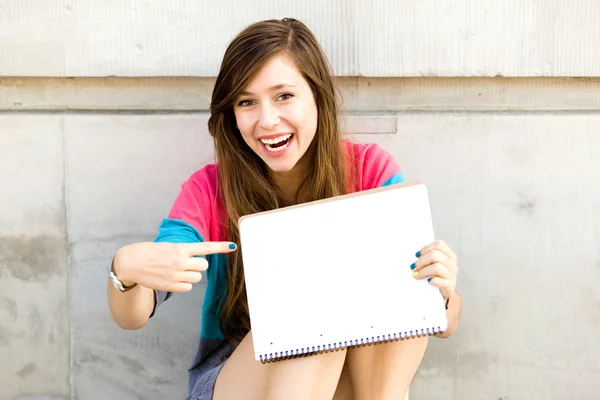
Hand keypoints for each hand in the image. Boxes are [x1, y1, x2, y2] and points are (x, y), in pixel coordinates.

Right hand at [113, 241, 236, 291]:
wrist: (130, 263)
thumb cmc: (149, 252)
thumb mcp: (167, 246)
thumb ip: (183, 251)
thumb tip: (197, 258)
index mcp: (179, 248)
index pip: (204, 247)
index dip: (220, 247)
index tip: (233, 246)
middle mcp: (180, 261)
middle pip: (204, 265)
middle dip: (198, 265)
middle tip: (185, 263)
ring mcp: (175, 274)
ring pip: (197, 277)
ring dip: (190, 275)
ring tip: (176, 271)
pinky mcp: (171, 286)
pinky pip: (188, 288)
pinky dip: (183, 285)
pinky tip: (172, 279)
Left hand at [411, 240, 458, 300]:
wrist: (443, 293)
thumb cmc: (434, 275)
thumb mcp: (433, 264)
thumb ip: (427, 256)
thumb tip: (414, 254)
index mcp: (449, 255)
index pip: (439, 244)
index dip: (426, 248)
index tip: (416, 255)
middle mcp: (452, 264)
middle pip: (435, 255)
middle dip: (421, 261)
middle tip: (413, 267)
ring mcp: (452, 275)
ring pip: (437, 267)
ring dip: (423, 271)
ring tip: (416, 275)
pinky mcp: (450, 287)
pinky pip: (441, 281)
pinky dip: (433, 281)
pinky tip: (428, 281)